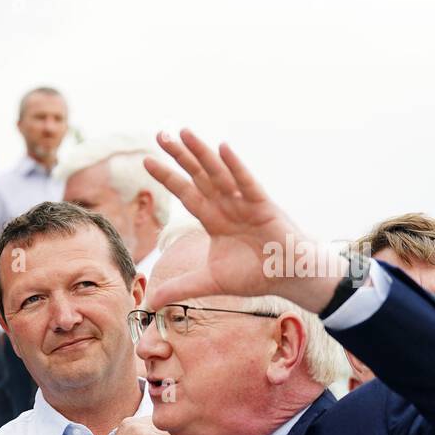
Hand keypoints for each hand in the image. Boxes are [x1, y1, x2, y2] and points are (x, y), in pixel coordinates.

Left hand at [143, 129, 341, 311]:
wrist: (288, 279)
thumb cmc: (254, 274)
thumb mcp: (209, 282)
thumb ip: (179, 288)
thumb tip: (149, 303)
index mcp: (213, 219)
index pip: (185, 193)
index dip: (167, 177)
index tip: (146, 161)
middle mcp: (227, 206)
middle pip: (198, 176)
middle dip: (179, 156)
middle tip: (160, 133)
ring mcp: (244, 203)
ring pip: (219, 173)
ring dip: (201, 153)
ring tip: (183, 132)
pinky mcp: (264, 207)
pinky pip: (247, 183)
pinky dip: (236, 167)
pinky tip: (222, 148)